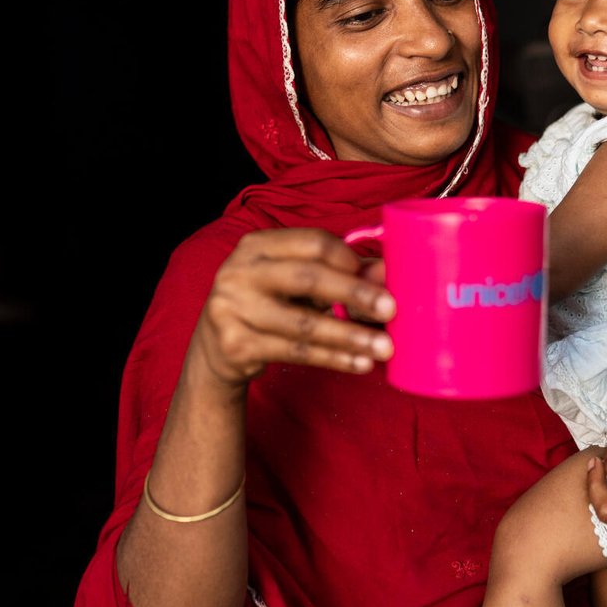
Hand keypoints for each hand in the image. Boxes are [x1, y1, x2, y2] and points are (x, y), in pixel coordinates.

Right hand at [189, 228, 395, 387]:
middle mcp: (240, 272)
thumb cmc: (268, 304)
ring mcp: (233, 309)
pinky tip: (359, 362)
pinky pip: (295, 352)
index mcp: (258, 246)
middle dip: (354, 294)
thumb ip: (338, 274)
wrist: (216, 346)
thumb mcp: (295, 282)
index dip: (350, 260)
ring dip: (350, 336)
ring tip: (384, 347)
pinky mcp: (236, 344)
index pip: (313, 243)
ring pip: (304, 323)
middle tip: (391, 309)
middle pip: (308, 279)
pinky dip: (333, 358)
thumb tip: (385, 275)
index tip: (379, 279)